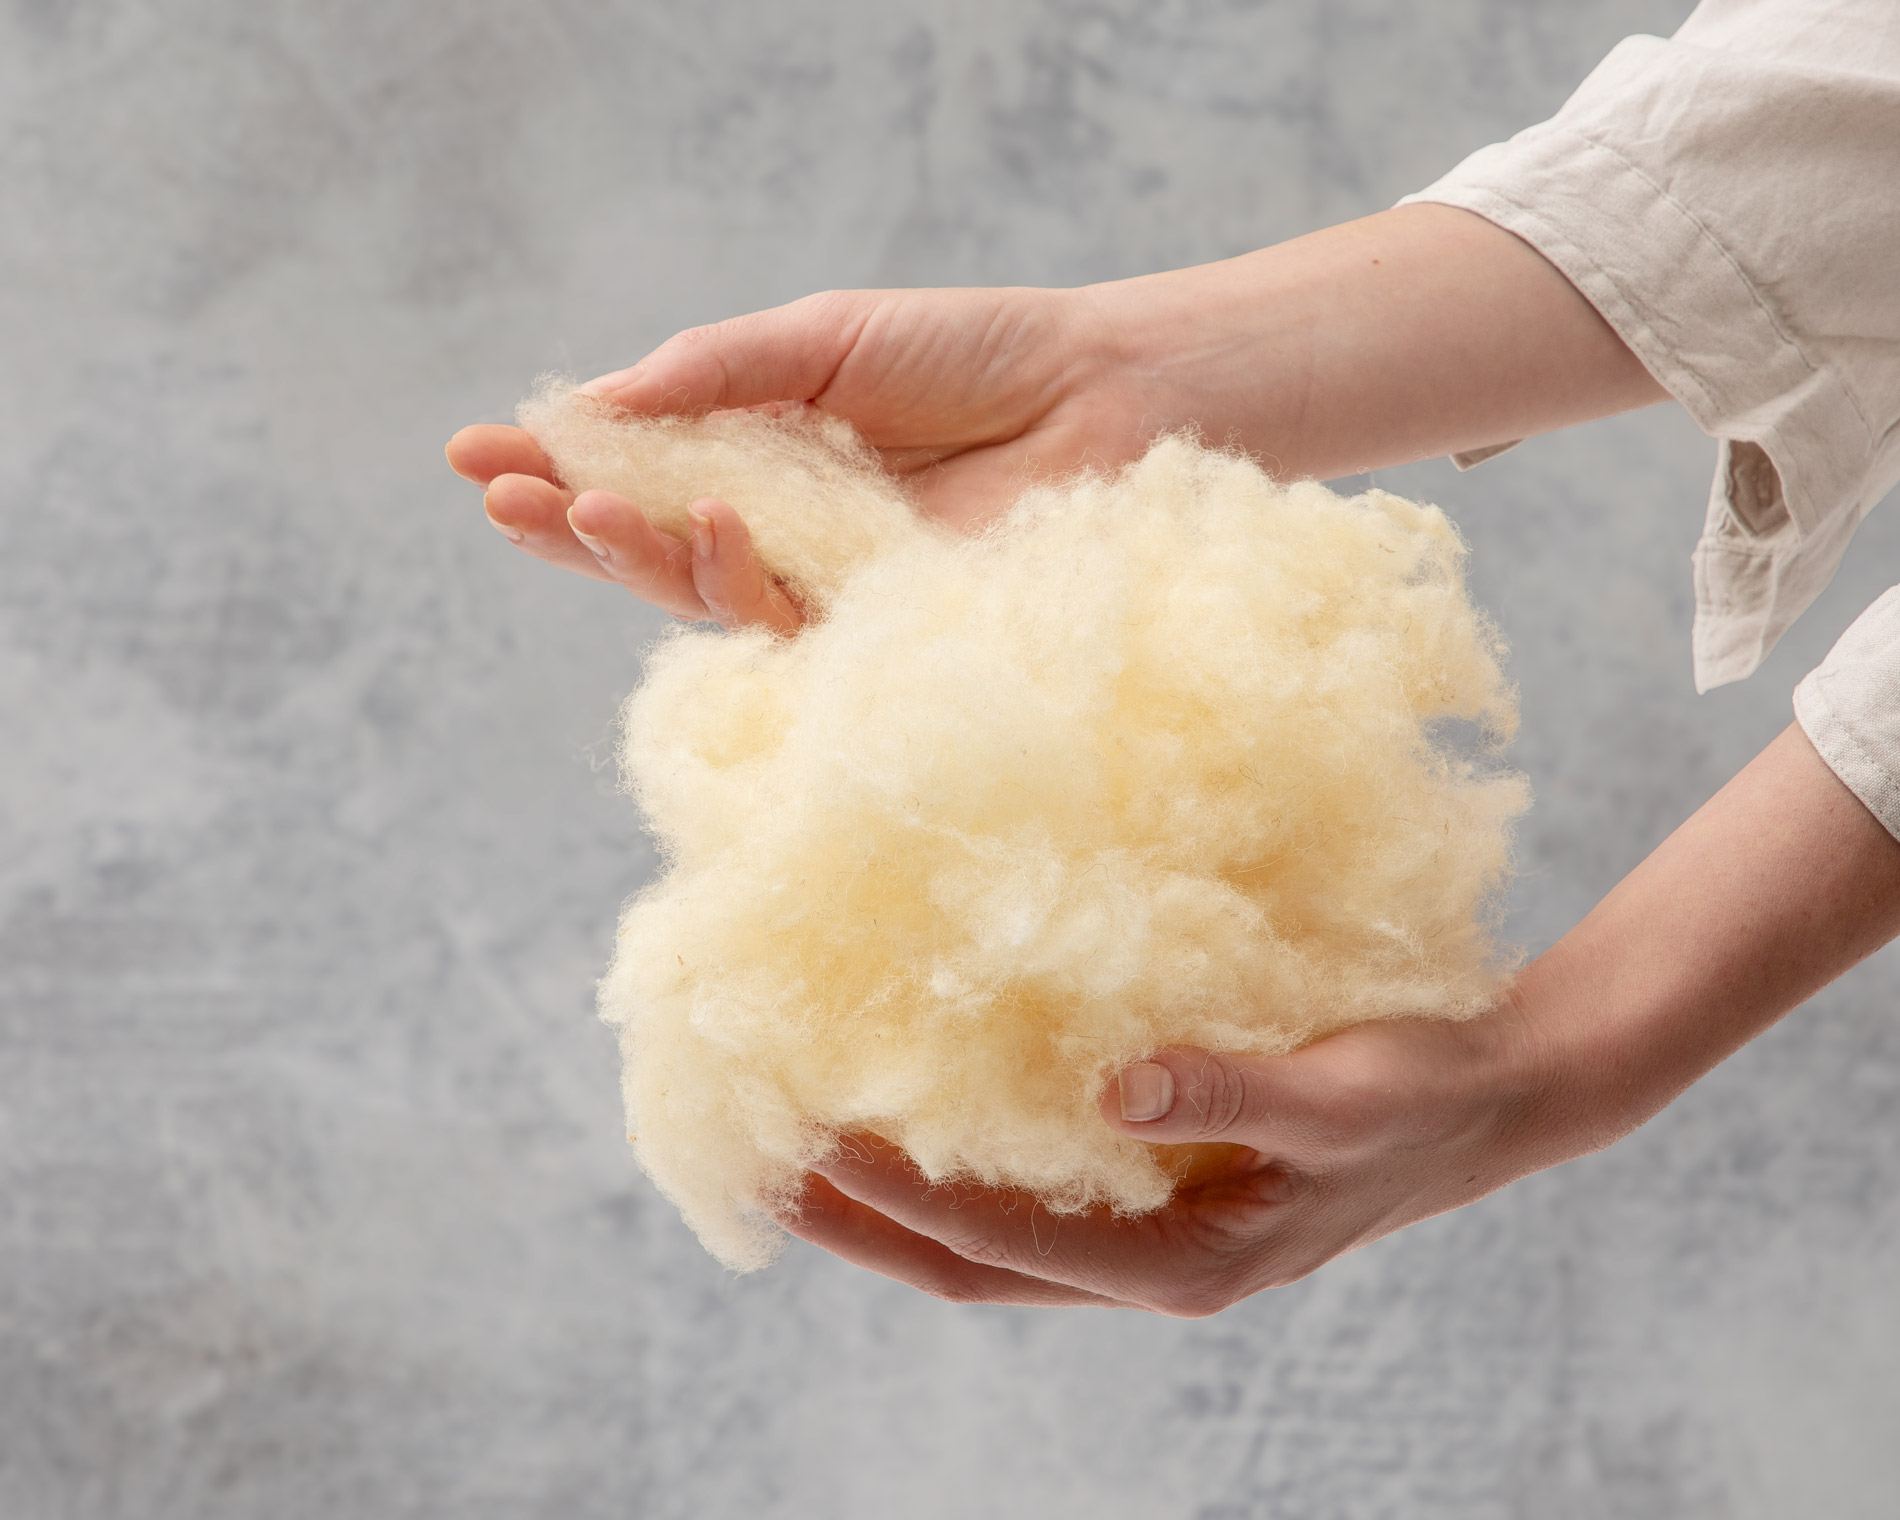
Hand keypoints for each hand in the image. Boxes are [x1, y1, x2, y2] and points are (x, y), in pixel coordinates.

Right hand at [444, 284, 1155, 630]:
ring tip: (594, 510)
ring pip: (700, 598)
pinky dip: (733, 581)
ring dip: (635, 558)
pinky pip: (779, 629)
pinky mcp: (869, 633)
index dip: (556, 468)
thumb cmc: (974, 355)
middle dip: (568, 529)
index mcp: (760, 452)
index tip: (472, 451)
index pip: (637, 470)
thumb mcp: (825, 339)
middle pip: (649, 549)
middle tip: (505, 499)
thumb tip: (594, 408)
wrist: (1102, 401)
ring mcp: (822, 586)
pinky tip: (715, 528)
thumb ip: (714, 373)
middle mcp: (780, 527)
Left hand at [778, 998, 1570, 1314]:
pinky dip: (961, 1167)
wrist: (1491, 1100)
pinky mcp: (1158, 1187)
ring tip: (806, 1148)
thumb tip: (1111, 1089)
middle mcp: (1153, 1259)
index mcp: (1187, 1260)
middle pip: (973, 1263)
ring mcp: (1151, 1229)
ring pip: (994, 1237)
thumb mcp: (1339, 1093)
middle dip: (866, 1226)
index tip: (821, 1145)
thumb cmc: (1423, 1097)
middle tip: (762, 1170)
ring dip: (898, 1203)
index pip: (1009, 1243)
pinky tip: (923, 1111)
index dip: (908, 1201)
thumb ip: (1229, 1090)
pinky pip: (1034, 1193)